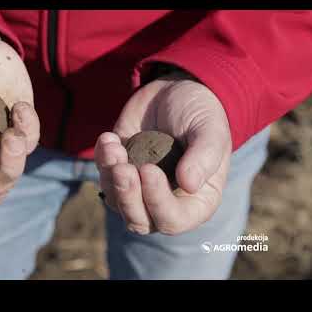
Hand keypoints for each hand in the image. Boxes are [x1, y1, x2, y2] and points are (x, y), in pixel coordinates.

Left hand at [95, 74, 231, 234]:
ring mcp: (140, 187)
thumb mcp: (210, 129)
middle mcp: (166, 200)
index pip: (173, 220)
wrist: (175, 91)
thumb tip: (189, 185)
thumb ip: (204, 157)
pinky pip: (103, 176)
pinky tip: (109, 138)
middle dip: (126, 196)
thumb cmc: (200, 113)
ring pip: (115, 201)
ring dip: (109, 176)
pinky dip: (101, 159)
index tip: (148, 169)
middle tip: (122, 168)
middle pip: (139, 220)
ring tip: (113, 145)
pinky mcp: (119, 170)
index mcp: (195, 201)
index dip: (156, 202)